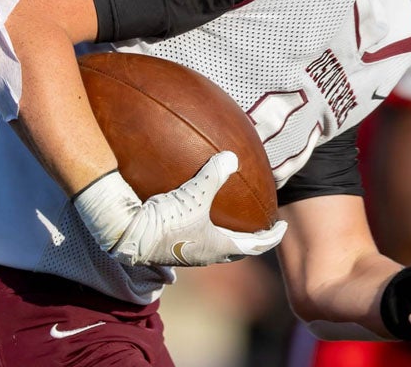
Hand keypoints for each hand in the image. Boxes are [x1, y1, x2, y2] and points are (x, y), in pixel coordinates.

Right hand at [74, 151, 287, 266]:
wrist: (128, 235)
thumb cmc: (165, 220)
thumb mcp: (194, 194)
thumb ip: (213, 175)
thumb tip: (232, 157)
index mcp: (218, 247)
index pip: (254, 246)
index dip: (271, 237)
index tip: (282, 226)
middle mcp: (205, 254)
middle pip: (235, 250)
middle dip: (249, 240)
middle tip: (258, 227)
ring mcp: (187, 252)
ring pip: (214, 246)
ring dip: (225, 234)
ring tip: (228, 219)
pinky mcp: (170, 246)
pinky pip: (194, 237)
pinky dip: (203, 226)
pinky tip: (193, 211)